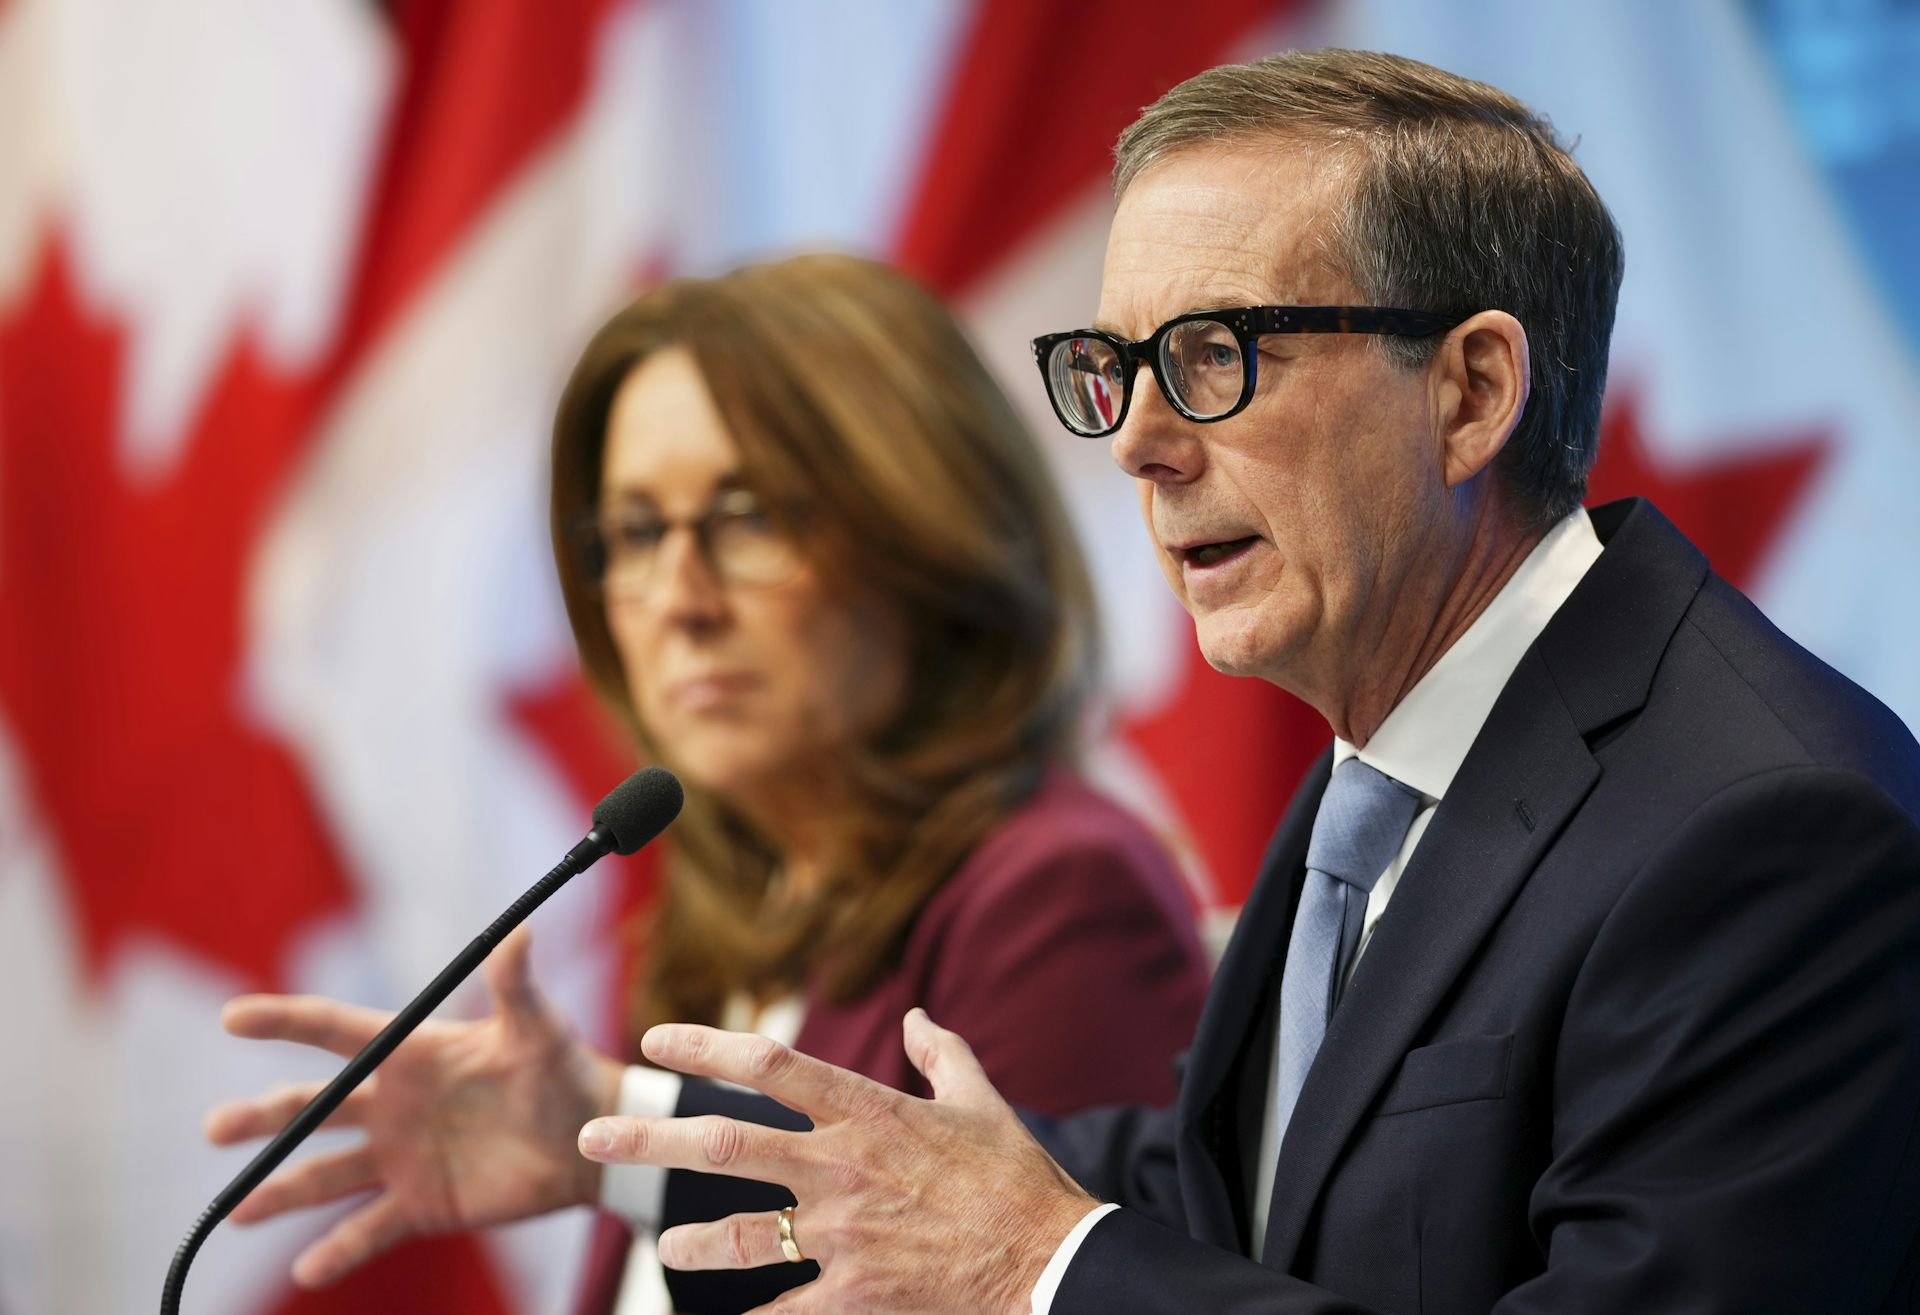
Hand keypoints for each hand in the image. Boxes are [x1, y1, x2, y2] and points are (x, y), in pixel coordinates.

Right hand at [204, 928, 623, 1285]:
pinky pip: (369, 1230)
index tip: (234, 1017)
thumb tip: (519, 932)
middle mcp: (393, 1105)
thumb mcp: (539, 1029)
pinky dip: (338, 1252)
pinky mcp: (421, 1204)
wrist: (590, 1140)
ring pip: (326, 1175)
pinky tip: (306, 1270)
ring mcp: (401, 1157)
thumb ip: (518, 987)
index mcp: (411, 1054)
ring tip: (237, 1210)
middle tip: (216, 1128)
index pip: (336, 1032)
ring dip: (281, 1192)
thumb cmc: (563, 1071)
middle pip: (313, 1108)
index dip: (286, 1021)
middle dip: (262, 1117)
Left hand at [578, 1008, 1097, 1314]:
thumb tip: (918, 1017)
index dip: (706, 1047)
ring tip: (662, 1244)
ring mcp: (843, 1233)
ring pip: (740, 1234)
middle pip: (725, 1143)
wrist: (1051, 1263)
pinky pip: (783, 1310)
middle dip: (650, 1136)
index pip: (770, 1065)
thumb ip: (942, 1054)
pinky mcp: (854, 1294)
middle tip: (593, 1134)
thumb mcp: (982, 1102)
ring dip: (690, 1241)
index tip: (657, 1038)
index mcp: (868, 1111)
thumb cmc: (1018, 1179)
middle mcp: (842, 1166)